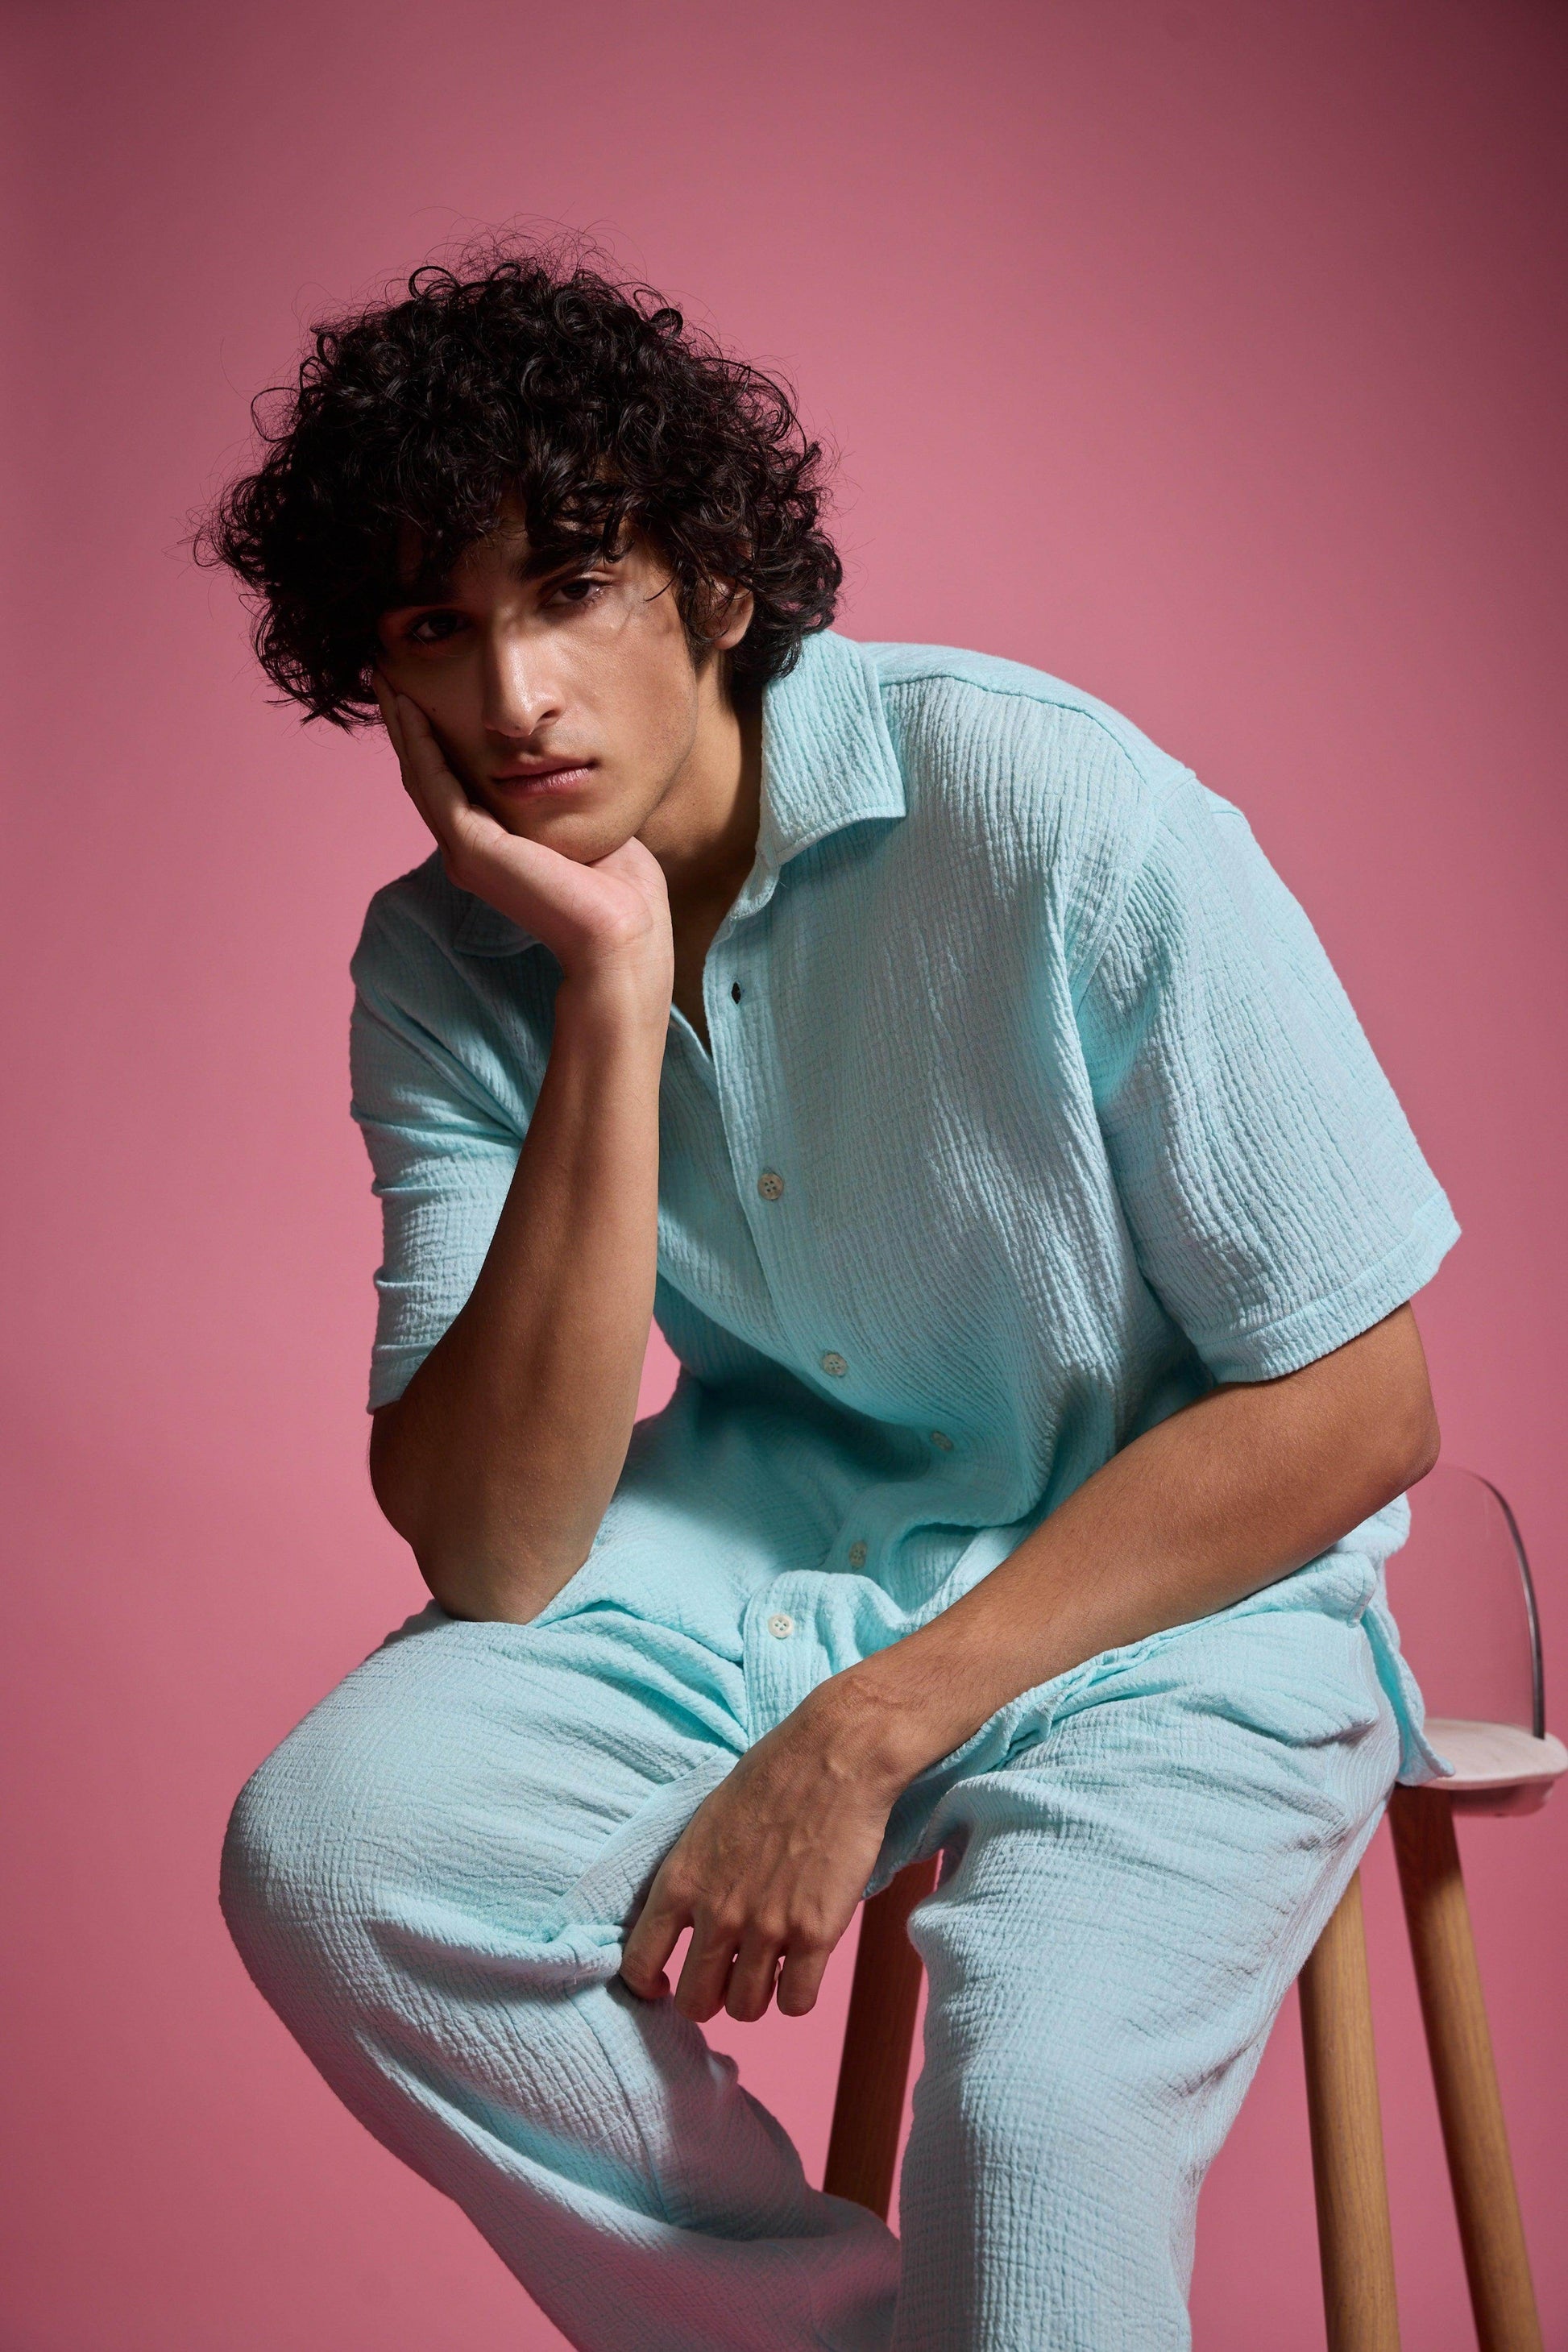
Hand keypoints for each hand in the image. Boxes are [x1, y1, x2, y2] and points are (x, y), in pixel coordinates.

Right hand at [375, 679, 671, 994]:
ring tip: (386, 680)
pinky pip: (435, 784)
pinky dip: (419, 744)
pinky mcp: (471, 850)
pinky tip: (411, 709)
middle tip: (386, 675)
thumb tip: (569, 768)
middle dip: (405, 725)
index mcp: (490, 852)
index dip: (431, 740)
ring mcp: (464, 853)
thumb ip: (559, 801)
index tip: (420, 694)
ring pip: (420, 776)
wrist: (624, 934)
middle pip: (424, 776)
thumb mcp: (582, 829)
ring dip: (402, 727)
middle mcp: (467, 853)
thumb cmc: (620, 891)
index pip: (448, 786)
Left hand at [620, 1687, 904, 2022]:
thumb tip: (695, 1923)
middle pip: (695, 2001)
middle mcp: (716, 1913)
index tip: (667, 1982)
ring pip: (746, 2010)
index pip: (639, 1963)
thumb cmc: (772, 1776)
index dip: (651, 1984)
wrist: (834, 1755)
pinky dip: (798, 1993)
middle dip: (709, 1997)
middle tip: (728, 1979)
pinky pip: (796, 2003)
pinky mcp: (815, 1934)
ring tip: (771, 1968)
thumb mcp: (707, 1823)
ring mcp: (766, 1928)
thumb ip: (696, 1878)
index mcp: (681, 1880)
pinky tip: (804, 1965)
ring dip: (757, 1996)